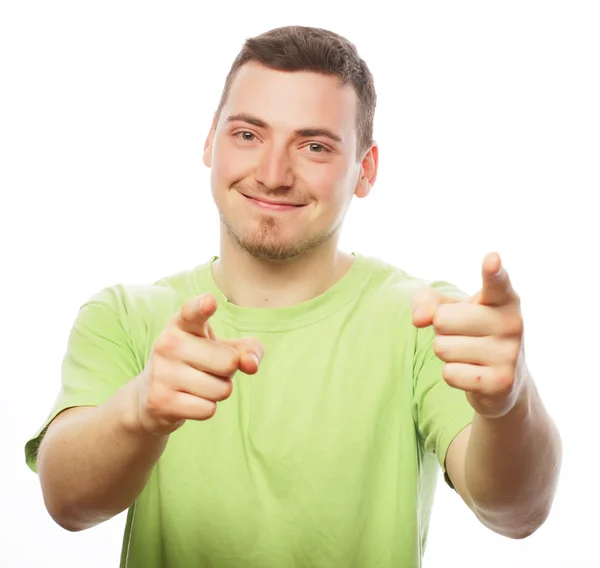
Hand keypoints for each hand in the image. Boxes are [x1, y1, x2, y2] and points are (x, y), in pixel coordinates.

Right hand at [135, 292, 263, 435]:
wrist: (149, 396)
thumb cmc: (196, 364)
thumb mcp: (221, 348)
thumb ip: (247, 349)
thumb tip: (252, 365)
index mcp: (183, 323)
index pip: (193, 312)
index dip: (202, 307)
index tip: (210, 301)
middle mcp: (168, 343)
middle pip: (229, 362)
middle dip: (228, 372)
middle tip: (206, 370)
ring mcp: (162, 372)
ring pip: (222, 389)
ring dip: (217, 392)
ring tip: (196, 385)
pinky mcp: (160, 401)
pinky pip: (208, 409)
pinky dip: (205, 408)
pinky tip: (187, 401)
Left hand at [412, 252, 526, 418]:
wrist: (503, 381)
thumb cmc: (471, 332)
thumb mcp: (449, 309)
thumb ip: (426, 301)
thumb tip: (419, 318)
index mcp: (503, 298)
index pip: (496, 282)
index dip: (492, 271)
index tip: (491, 259)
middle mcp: (512, 323)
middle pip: (442, 320)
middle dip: (441, 330)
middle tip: (464, 335)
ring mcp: (509, 353)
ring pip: (442, 348)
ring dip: (447, 353)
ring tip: (470, 354)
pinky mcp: (500, 382)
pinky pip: (449, 373)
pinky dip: (453, 375)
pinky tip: (473, 374)